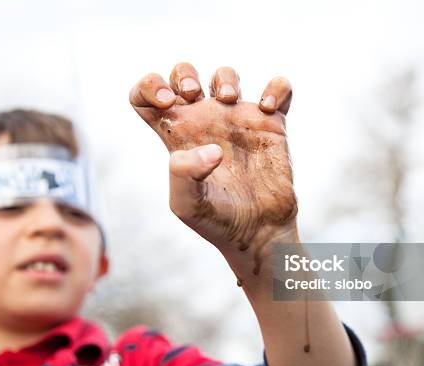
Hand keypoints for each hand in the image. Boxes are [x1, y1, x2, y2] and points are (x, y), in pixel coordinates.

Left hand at [130, 63, 297, 275]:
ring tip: (229, 100)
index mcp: (176, 137)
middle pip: (183, 75)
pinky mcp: (271, 126)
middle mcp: (204, 124)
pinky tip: (266, 109)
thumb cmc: (218, 223)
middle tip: (191, 96)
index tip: (164, 101)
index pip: (145, 98)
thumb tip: (212, 148)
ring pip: (226, 76)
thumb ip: (183, 173)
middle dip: (184, 73)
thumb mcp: (187, 204)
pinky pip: (278, 89)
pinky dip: (276, 89)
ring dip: (225, 77)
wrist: (258, 234)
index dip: (147, 87)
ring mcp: (238, 122)